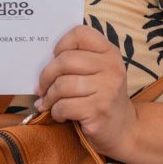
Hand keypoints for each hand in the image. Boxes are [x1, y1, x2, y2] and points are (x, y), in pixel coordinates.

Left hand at [35, 25, 134, 156]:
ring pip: (62, 85)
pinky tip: (61, 115)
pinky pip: (64, 106)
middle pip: (65, 60)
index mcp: (110, 52)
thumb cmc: (101, 97)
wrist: (123, 129)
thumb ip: (78, 60)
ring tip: (49, 103)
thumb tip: (39, 61)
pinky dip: (56, 112)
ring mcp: (107, 89)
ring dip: (49, 97)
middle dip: (46, 76)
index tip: (55, 58)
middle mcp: (111, 68)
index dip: (61, 44)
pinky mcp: (98, 110)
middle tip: (41, 88)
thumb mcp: (98, 72)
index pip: (80, 33)